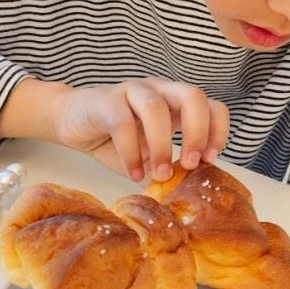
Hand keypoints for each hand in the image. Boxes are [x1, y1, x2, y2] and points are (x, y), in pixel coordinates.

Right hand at [52, 78, 229, 181]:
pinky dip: (130, 152)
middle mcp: (160, 91)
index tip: (210, 160)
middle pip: (193, 95)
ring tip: (160, 176)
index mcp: (176, 103)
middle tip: (191, 165)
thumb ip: (167, 170)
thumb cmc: (114, 140)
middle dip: (198, 132)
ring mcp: (133, 91)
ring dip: (162, 146)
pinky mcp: (107, 100)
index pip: (212, 105)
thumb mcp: (147, 158)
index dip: (218, 131)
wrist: (71, 122)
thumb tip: (185, 197)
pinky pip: (123, 123)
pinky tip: (132, 173)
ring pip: (156, 108)